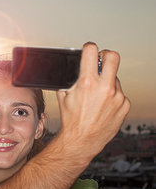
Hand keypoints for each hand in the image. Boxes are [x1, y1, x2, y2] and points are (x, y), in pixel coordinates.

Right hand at [56, 42, 129, 159]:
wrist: (81, 140)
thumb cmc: (71, 119)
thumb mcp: (63, 95)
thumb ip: (71, 79)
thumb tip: (75, 68)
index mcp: (87, 83)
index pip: (92, 50)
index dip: (89, 48)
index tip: (89, 50)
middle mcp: (104, 88)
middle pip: (113, 56)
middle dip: (106, 55)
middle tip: (101, 61)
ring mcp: (117, 97)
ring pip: (115, 78)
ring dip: (107, 82)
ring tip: (96, 97)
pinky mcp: (124, 105)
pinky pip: (120, 93)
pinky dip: (112, 97)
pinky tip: (103, 106)